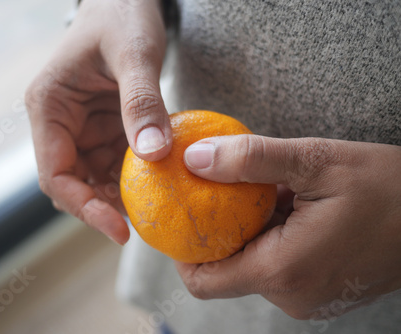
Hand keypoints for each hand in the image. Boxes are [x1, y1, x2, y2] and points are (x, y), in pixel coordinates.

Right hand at [26, 0, 171, 244]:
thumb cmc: (121, 16)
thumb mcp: (134, 54)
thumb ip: (141, 102)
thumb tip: (154, 154)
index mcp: (49, 107)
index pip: (54, 173)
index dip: (82, 207)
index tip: (117, 229)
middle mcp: (60, 124)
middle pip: (73, 183)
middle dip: (104, 207)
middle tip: (142, 224)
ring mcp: (83, 129)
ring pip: (95, 179)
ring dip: (121, 196)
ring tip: (154, 210)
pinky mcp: (105, 128)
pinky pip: (116, 163)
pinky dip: (135, 178)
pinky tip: (159, 184)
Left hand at [177, 135, 400, 318]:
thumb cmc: (390, 188)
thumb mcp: (316, 161)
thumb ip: (250, 159)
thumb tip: (194, 158)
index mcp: (283, 270)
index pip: (203, 280)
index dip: (182, 251)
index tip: (178, 216)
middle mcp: (292, 295)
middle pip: (226, 271)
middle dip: (218, 233)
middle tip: (219, 193)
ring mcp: (308, 299)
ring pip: (254, 267)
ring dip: (250, 232)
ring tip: (268, 196)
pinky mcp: (321, 292)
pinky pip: (279, 268)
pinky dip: (273, 239)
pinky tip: (289, 208)